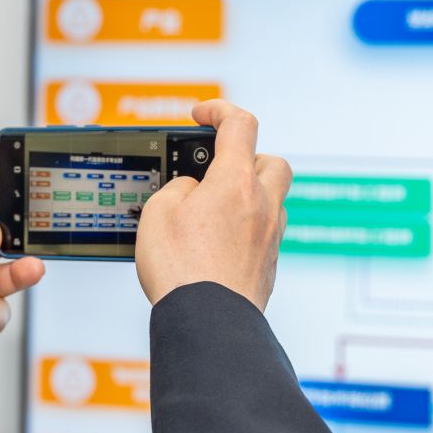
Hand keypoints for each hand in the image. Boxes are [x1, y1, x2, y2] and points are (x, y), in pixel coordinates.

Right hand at [135, 100, 290, 310]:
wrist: (208, 322)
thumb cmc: (181, 267)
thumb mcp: (159, 212)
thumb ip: (178, 188)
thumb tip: (193, 191)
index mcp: (236, 181)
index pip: (239, 124)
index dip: (219, 110)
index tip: (201, 115)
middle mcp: (263, 205)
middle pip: (272, 162)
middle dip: (248, 157)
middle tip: (218, 169)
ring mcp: (270, 238)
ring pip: (273, 201)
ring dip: (249, 197)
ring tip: (213, 212)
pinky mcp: (268, 268)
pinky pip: (264, 236)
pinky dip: (246, 231)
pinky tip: (218, 246)